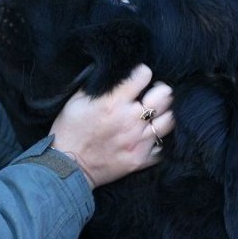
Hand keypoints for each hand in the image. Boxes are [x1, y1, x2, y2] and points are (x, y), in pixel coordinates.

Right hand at [50, 64, 174, 188]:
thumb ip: (99, 86)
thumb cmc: (69, 131)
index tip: (137, 78)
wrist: (67, 166)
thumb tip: (116, 74)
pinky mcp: (140, 159)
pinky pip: (162, 145)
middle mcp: (130, 120)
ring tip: (152, 114)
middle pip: (165, 95)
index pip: (144, 75)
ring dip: (162, 113)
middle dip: (158, 91)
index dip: (141, 73)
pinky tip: (148, 135)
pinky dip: (158, 138)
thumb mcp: (76, 100)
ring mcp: (138, 141)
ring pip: (169, 119)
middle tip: (149, 95)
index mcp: (113, 102)